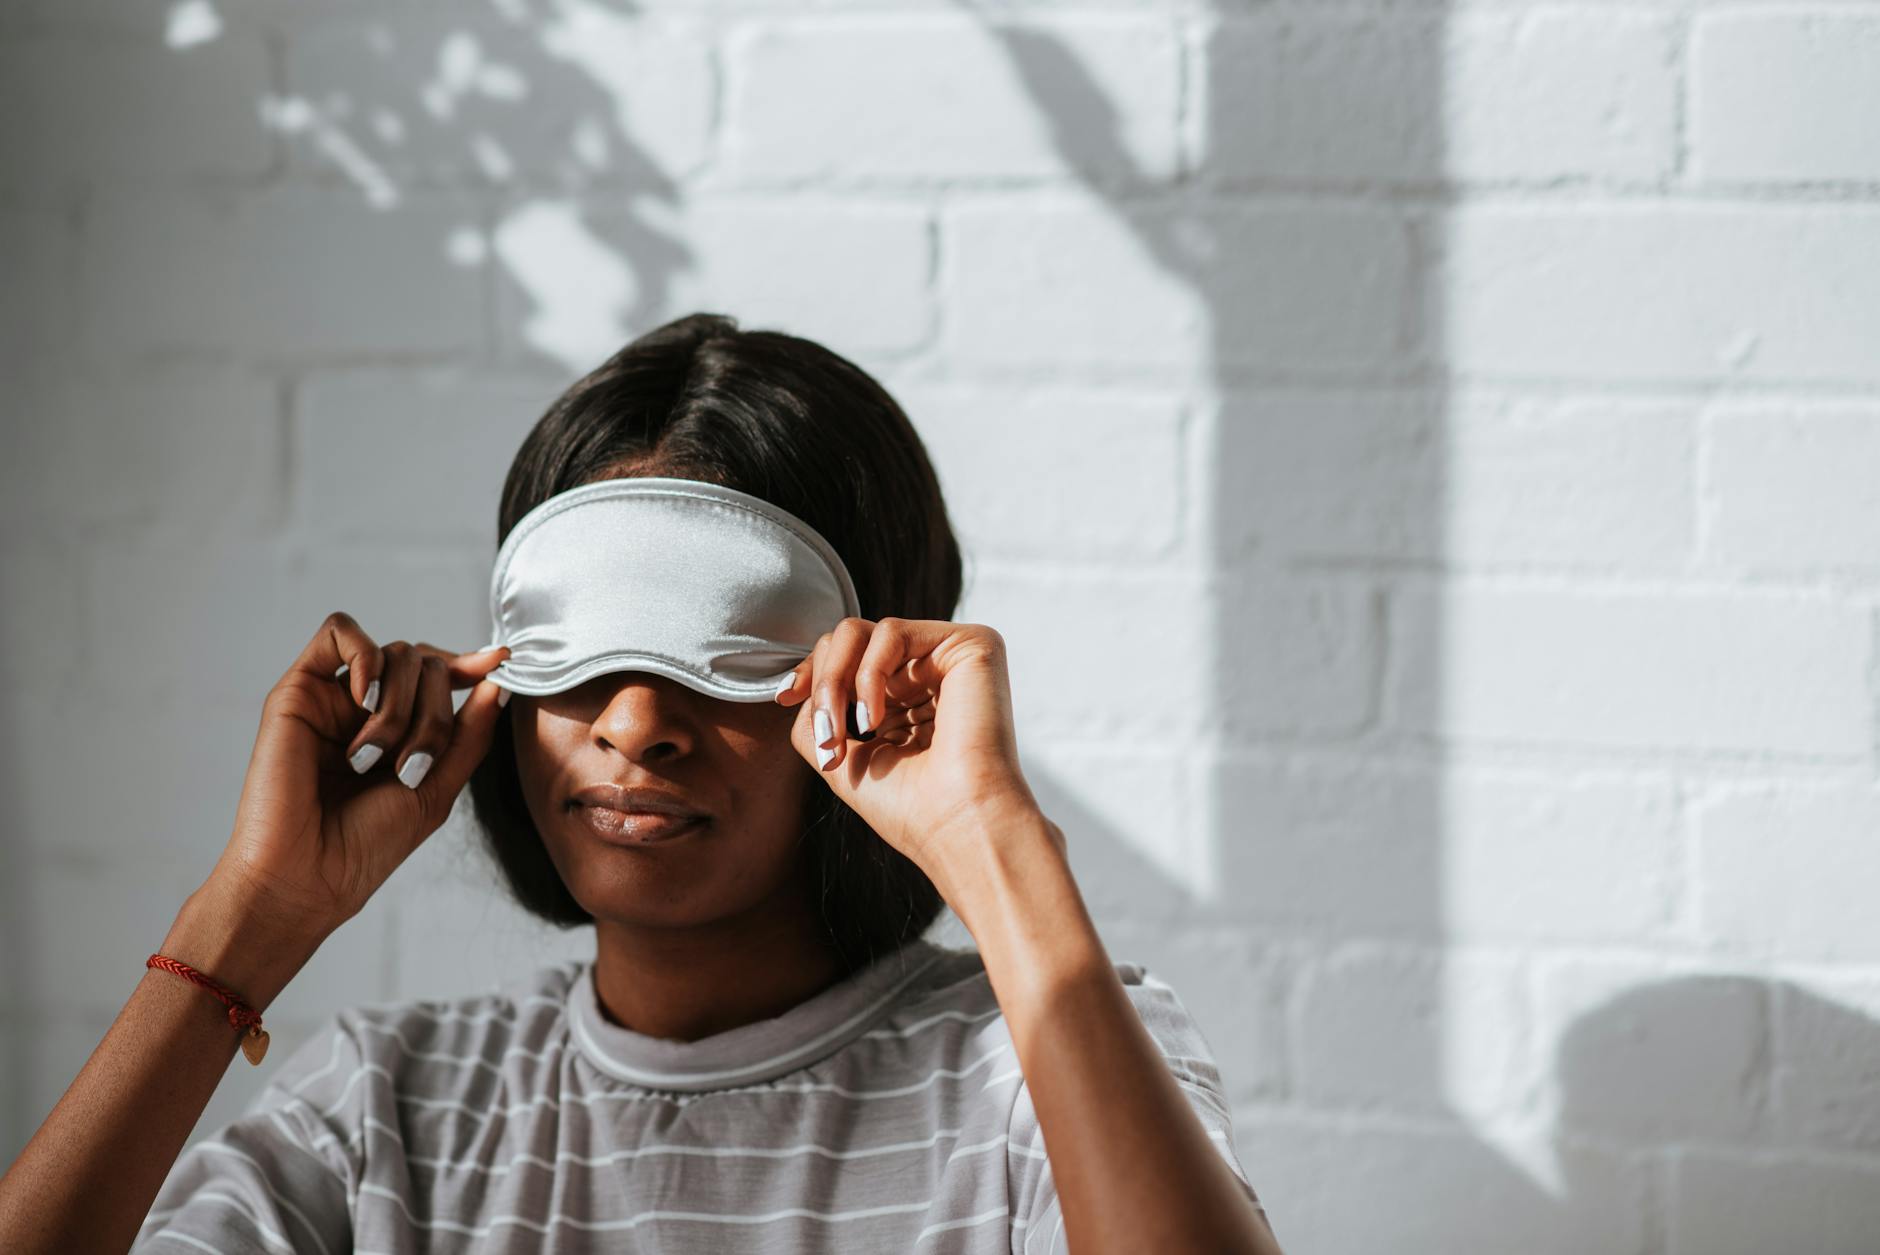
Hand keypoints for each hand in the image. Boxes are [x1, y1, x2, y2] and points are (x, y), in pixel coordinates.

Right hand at [204, 611, 511, 941]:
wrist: (309, 875)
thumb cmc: (367, 844)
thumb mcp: (439, 787)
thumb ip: (470, 733)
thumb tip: (498, 679)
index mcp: (400, 730)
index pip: (439, 677)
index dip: (471, 665)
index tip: (500, 660)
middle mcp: (366, 709)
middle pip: (425, 663)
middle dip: (433, 712)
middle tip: (409, 766)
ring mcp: (333, 698)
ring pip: (394, 652)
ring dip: (402, 706)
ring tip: (372, 758)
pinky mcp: (297, 690)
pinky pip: (338, 632)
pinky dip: (365, 656)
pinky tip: (366, 699)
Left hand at [773, 617, 1059, 888]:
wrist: (957, 826)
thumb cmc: (908, 806)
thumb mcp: (842, 754)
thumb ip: (817, 712)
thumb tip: (801, 683)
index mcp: (908, 696)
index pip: (847, 658)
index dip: (811, 672)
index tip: (786, 699)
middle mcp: (930, 671)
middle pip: (848, 639)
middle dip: (822, 686)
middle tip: (828, 739)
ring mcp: (950, 656)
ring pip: (861, 632)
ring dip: (835, 682)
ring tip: (843, 733)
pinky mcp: (971, 645)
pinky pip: (891, 632)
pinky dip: (868, 674)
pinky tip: (872, 718)